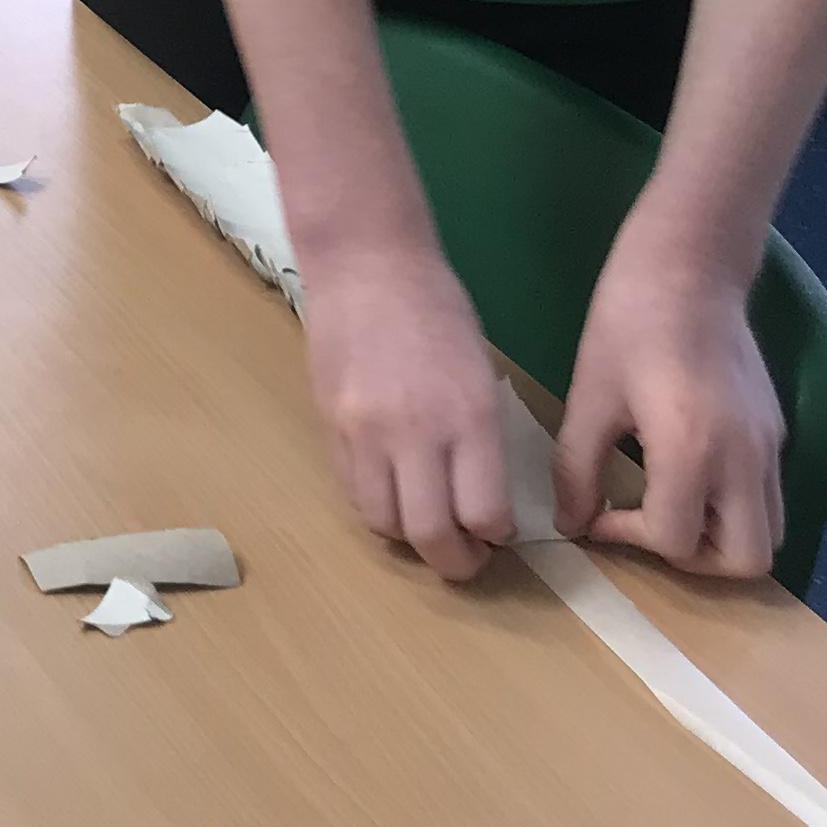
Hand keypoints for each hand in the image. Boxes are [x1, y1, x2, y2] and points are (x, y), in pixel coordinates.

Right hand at [299, 239, 514, 579]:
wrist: (366, 265)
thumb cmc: (439, 311)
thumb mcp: (480, 377)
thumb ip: (479, 442)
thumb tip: (479, 503)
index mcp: (468, 416)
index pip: (483, 513)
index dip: (494, 537)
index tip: (498, 532)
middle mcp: (414, 432)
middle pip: (431, 534)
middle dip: (455, 561)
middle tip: (467, 557)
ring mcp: (363, 431)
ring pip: (384, 522)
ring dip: (409, 538)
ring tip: (426, 524)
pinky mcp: (329, 425)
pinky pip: (351, 490)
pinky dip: (377, 506)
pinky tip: (392, 492)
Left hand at [557, 238, 782, 577]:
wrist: (688, 268)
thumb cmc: (626, 323)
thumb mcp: (589, 397)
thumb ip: (578, 469)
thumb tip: (572, 524)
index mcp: (693, 450)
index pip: (676, 540)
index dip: (628, 539)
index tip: (596, 515)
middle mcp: (745, 459)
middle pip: (744, 560)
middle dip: (691, 560)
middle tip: (645, 527)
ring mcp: (769, 447)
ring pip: (768, 534)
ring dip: (718, 539)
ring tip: (666, 506)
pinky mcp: (777, 432)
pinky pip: (769, 498)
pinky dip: (734, 509)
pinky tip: (686, 476)